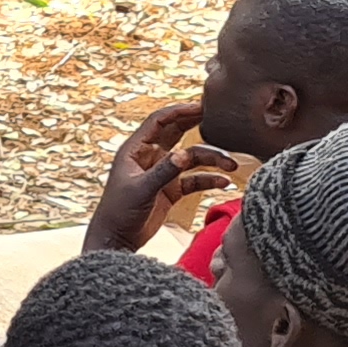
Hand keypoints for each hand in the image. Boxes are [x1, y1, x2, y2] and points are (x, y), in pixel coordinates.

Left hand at [87, 103, 239, 248]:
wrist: (117, 240)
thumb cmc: (119, 213)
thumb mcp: (141, 190)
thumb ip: (163, 172)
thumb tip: (185, 154)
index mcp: (135, 150)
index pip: (159, 121)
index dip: (179, 111)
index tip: (201, 106)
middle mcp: (149, 157)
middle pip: (177, 132)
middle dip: (198, 125)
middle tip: (221, 119)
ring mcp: (161, 172)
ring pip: (191, 157)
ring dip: (211, 158)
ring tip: (231, 165)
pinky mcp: (170, 189)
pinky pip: (194, 179)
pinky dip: (209, 179)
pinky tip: (224, 182)